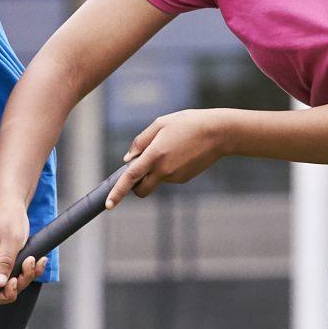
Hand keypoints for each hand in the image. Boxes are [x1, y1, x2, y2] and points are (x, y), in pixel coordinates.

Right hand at [0, 200, 40, 306]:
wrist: (14, 205)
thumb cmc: (8, 217)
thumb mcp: (10, 239)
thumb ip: (4, 261)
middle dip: (11, 291)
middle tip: (21, 275)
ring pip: (9, 286)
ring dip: (25, 278)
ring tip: (34, 260)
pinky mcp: (8, 264)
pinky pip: (19, 277)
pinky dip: (32, 272)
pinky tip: (40, 261)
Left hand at [113, 109, 239, 205]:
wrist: (219, 133)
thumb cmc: (188, 123)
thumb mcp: (160, 124)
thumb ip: (140, 141)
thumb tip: (128, 159)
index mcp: (155, 154)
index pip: (131, 178)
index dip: (118, 192)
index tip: (108, 205)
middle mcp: (164, 169)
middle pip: (142, 190)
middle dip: (136, 188)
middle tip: (138, 172)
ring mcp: (175, 177)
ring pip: (156, 180)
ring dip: (156, 170)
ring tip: (171, 147)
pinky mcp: (184, 179)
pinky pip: (169, 177)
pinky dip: (168, 169)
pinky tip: (181, 153)